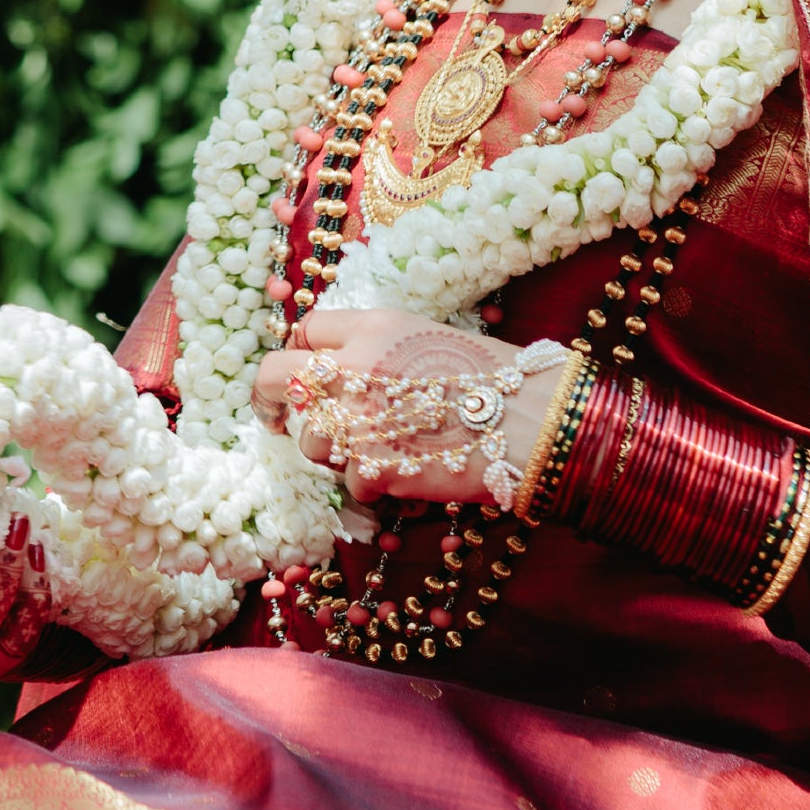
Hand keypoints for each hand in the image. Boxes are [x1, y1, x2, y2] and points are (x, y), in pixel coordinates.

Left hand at [253, 308, 564, 507]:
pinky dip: (374, 484)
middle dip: (269, 399)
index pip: (307, 329)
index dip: (302, 352)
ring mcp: (360, 418)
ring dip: (333, 450)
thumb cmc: (499, 380)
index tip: (304, 372)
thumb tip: (339, 365)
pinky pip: (350, 481)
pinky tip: (409, 473)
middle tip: (273, 420)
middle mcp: (356, 366)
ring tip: (378, 450)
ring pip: (311, 439)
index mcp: (374, 326)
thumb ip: (379, 347)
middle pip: (276, 376)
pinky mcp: (374, 467)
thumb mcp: (431, 338)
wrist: (539, 422)